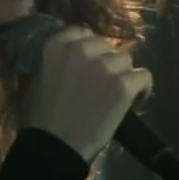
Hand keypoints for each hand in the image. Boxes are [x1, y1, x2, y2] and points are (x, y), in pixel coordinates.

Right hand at [23, 27, 152, 161]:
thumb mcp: (35, 79)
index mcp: (58, 45)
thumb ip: (52, 60)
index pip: (81, 33)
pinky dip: (141, 89)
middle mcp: (83, 49)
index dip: (88, 49)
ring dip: (121, 75)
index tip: (86, 63)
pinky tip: (133, 100)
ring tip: (114, 94)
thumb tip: (65, 57)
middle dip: (104, 61)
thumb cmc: (40, 118)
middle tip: (99, 83)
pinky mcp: (124, 85)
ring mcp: (106, 66)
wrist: (56, 146)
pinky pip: (143, 76)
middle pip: (106, 46)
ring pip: (125, 60)